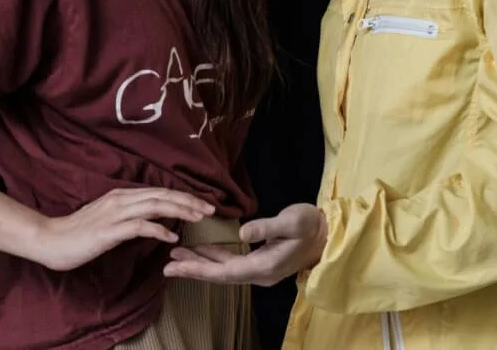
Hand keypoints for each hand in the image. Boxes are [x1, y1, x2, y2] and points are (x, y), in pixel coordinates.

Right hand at [33, 188, 215, 271]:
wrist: (50, 239)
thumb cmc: (77, 232)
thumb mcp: (107, 219)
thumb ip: (127, 215)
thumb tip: (151, 219)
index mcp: (121, 195)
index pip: (158, 192)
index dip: (183, 196)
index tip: (203, 204)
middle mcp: (120, 199)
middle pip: (162, 195)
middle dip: (189, 201)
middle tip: (211, 209)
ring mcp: (114, 214)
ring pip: (155, 206)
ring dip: (180, 211)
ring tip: (199, 218)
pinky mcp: (109, 231)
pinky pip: (140, 227)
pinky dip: (159, 230)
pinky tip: (172, 238)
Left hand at [162, 203, 327, 285]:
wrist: (330, 234)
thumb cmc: (311, 224)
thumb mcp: (292, 221)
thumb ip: (266, 227)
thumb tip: (242, 232)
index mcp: (264, 267)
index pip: (224, 272)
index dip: (198, 270)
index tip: (175, 266)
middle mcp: (259, 274)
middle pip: (220, 276)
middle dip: (193, 270)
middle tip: (166, 264)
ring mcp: (260, 270)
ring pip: (224, 271)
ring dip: (201, 264)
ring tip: (177, 256)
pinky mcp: (260, 262)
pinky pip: (231, 265)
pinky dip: (214, 259)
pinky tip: (202, 252)